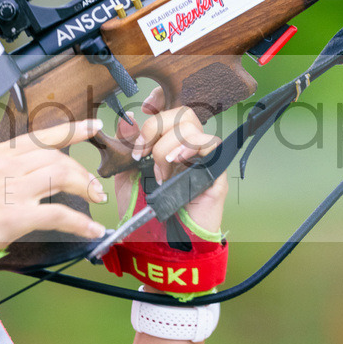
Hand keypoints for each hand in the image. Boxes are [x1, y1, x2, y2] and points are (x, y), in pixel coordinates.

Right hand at [0, 119, 108, 250]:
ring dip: (84, 187)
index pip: (42, 137)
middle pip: (57, 158)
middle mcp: (8, 166)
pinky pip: (58, 215)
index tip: (92, 128)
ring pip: (61, 177)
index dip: (71, 131)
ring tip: (95, 198)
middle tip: (94, 185)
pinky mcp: (17, 216)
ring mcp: (13, 190)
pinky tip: (92, 229)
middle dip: (81, 171)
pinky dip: (80, 223)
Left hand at [114, 87, 227, 232]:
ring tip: (160, 172)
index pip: (170, 108)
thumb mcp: (127, 178)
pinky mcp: (216, 170)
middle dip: (156, 127)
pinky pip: (210, 144)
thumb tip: (127, 119)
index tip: (145, 106)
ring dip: (167, 147)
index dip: (160, 99)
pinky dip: (190, 148)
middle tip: (141, 153)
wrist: (162, 244)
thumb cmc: (146, 215)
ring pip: (190, 127)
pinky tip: (176, 162)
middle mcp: (187, 147)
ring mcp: (203, 157)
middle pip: (180, 113)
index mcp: (166, 143)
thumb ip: (127, 148)